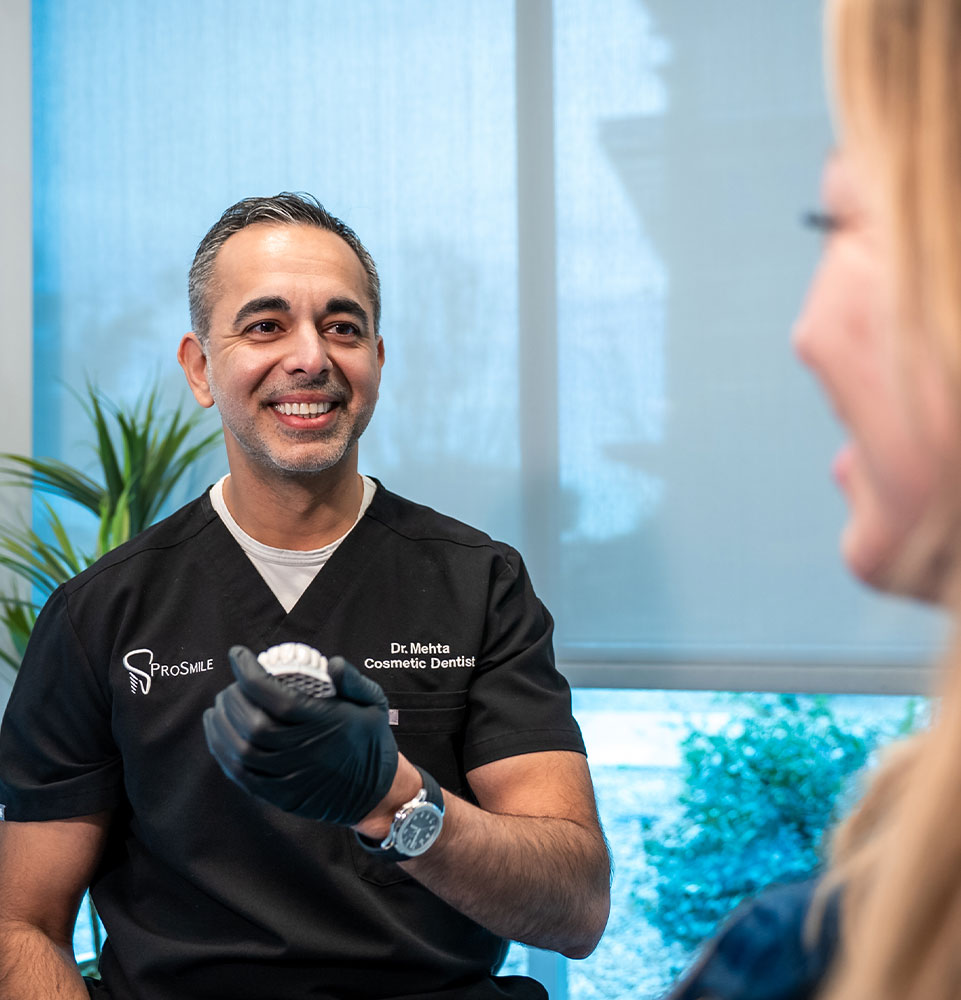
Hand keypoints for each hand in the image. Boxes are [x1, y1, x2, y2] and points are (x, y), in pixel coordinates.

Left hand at [203, 646, 397, 825]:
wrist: (376, 791)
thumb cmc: (371, 741)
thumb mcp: (374, 702)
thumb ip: (353, 679)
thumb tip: (330, 663)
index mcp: (327, 723)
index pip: (278, 698)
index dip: (250, 674)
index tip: (238, 655)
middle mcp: (306, 750)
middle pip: (254, 724)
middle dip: (233, 699)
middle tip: (231, 685)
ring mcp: (292, 776)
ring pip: (243, 750)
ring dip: (222, 724)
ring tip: (219, 706)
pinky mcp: (281, 795)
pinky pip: (243, 775)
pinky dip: (224, 753)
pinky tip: (220, 734)